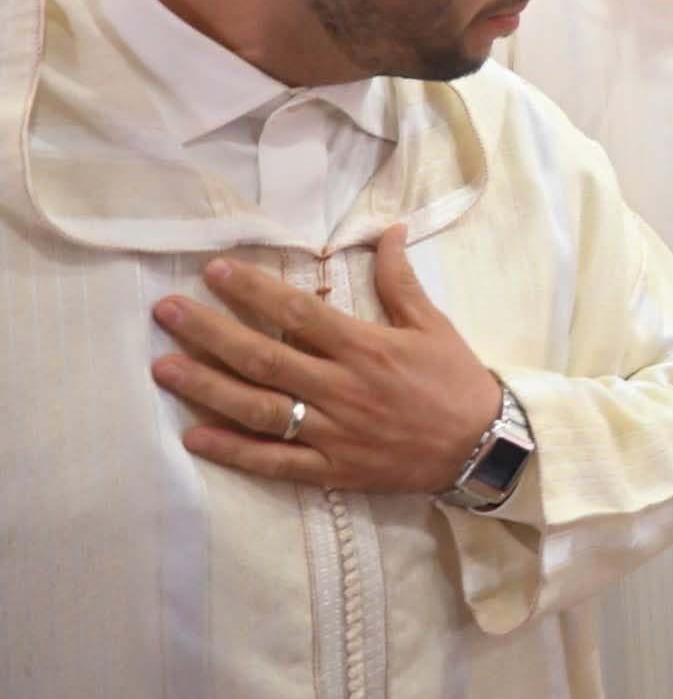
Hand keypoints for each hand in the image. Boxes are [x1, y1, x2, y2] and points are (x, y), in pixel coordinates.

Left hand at [150, 225, 503, 491]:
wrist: (482, 447)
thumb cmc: (456, 379)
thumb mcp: (433, 324)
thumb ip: (399, 280)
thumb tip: (386, 230)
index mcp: (365, 348)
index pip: (297, 313)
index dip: (253, 290)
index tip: (214, 271)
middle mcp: (341, 388)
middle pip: (264, 358)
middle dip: (211, 333)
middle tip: (167, 312)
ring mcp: (333, 432)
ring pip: (258, 409)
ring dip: (207, 388)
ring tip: (164, 367)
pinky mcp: (332, 468)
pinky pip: (274, 461)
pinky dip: (233, 451)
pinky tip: (194, 436)